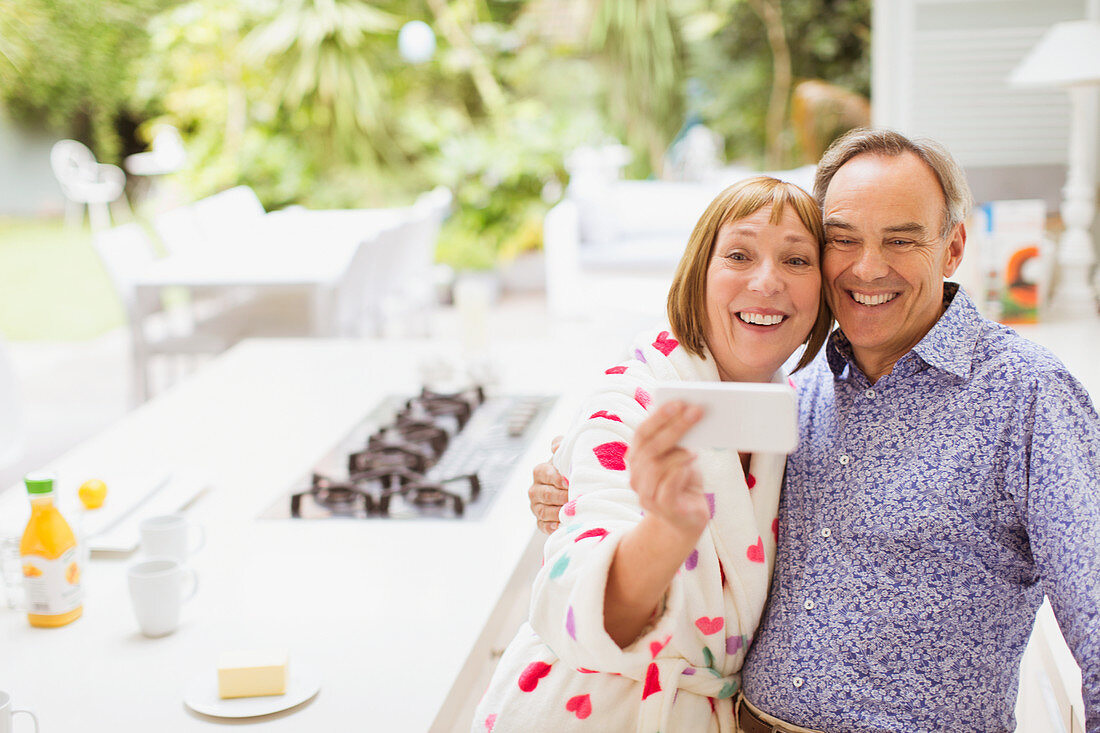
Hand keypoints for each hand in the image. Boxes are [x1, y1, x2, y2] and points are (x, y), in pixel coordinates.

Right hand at [529, 435, 567, 533]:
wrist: (576, 488)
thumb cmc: (572, 469)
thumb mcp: (567, 454)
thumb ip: (561, 444)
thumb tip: (556, 446)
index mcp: (540, 471)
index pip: (543, 473)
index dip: (556, 478)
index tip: (569, 482)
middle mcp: (535, 489)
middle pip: (545, 494)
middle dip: (561, 496)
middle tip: (576, 498)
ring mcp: (536, 506)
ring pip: (544, 511)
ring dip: (559, 512)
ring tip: (573, 511)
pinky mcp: (541, 521)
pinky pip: (543, 526)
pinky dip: (553, 526)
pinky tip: (563, 524)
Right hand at [626, 402, 708, 540]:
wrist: (687, 519)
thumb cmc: (683, 482)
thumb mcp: (679, 457)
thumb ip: (677, 441)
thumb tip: (690, 412)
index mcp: (637, 458)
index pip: (642, 433)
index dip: (658, 416)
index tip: (678, 401)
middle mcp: (636, 475)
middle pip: (650, 447)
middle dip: (674, 427)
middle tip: (696, 412)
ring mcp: (646, 494)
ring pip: (655, 466)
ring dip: (677, 452)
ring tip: (695, 445)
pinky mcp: (663, 509)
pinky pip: (667, 488)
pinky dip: (678, 472)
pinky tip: (691, 464)